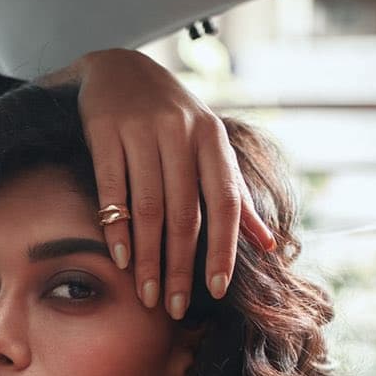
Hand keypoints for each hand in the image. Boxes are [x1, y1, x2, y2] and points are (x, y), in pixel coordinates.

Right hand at [40, 48, 275, 313]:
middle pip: (184, 214)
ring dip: (148, 258)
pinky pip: (113, 188)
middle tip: (172, 307)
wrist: (119, 68)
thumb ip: (236, 195)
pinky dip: (116, 227)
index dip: (223, 249)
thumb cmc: (172, 117)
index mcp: (212, 138)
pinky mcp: (106, 130)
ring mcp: (142, 129)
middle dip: (179, 266)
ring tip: (147, 295)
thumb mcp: (209, 147)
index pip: (224, 202)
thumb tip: (269, 245)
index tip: (216, 290)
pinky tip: (121, 259)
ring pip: (148, 208)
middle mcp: (181, 131)